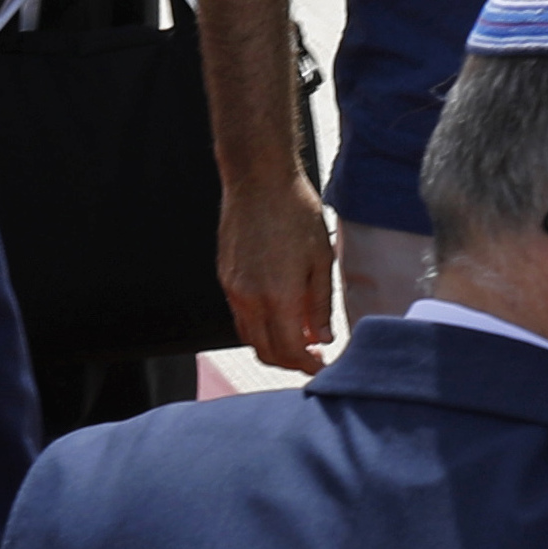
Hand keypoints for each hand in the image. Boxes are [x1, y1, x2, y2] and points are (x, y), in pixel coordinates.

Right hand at [217, 174, 336, 373]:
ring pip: (249, 336)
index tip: (322, 368)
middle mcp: (249, 297)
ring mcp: (232, 288)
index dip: (307, 366)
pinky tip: (280, 316)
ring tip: (299, 339)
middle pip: (265, 351)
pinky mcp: (225, 277)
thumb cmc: (295, 213)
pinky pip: (240, 316)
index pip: (289, 350)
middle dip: (289, 362)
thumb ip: (320, 305)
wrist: (258, 180)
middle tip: (313, 358)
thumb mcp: (321, 261)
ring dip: (273, 346)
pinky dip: (259, 326)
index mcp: (277, 296)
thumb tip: (322, 338)